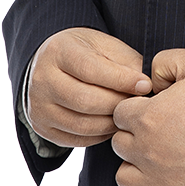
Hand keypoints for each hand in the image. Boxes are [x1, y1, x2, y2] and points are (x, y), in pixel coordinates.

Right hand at [28, 27, 150, 147]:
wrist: (51, 65)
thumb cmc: (85, 53)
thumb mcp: (103, 46)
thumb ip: (125, 61)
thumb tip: (145, 85)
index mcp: (58, 51)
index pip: (90, 69)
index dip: (121, 80)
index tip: (145, 85)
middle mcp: (42, 79)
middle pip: (86, 100)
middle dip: (118, 104)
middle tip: (138, 104)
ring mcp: (39, 106)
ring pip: (82, 124)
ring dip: (111, 123)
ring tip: (127, 114)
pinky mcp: (42, 127)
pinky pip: (77, 139)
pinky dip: (100, 135)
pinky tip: (111, 123)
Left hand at [112, 49, 184, 185]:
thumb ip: (163, 62)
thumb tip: (150, 79)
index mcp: (147, 118)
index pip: (119, 113)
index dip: (134, 106)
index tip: (151, 105)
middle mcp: (148, 151)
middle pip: (120, 144)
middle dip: (133, 133)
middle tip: (156, 127)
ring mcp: (162, 179)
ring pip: (124, 177)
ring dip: (133, 165)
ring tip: (151, 154)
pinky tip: (151, 185)